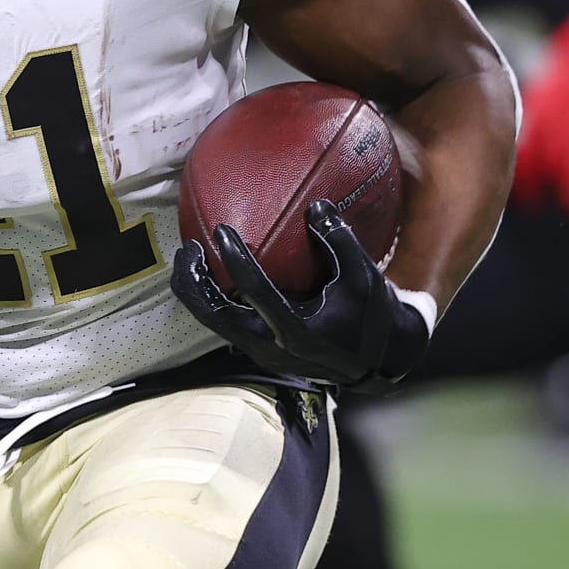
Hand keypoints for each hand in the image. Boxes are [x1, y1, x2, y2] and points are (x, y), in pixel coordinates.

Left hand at [171, 199, 431, 389]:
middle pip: (215, 317)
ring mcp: (263, 353)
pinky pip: (225, 325)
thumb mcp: (364, 276)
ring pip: (214, 324)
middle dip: (194, 284)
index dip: (235, 260)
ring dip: (197, 293)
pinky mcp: (261, 353)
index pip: (255, 293)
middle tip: (188, 248)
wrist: (380, 362)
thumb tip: (315, 205)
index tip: (222, 230)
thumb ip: (339, 239)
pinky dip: (212, 301)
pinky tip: (209, 276)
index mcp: (298, 331)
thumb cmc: (373, 316)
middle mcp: (272, 346)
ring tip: (190, 259)